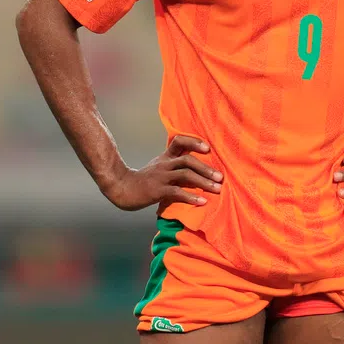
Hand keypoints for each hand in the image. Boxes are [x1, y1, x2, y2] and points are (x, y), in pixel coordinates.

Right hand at [101, 136, 222, 211]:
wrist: (123, 189)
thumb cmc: (144, 180)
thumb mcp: (159, 167)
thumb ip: (174, 164)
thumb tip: (197, 168)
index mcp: (165, 157)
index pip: (179, 141)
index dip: (194, 142)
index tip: (208, 148)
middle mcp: (164, 164)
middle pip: (188, 160)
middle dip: (206, 168)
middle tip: (220, 177)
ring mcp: (161, 177)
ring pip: (186, 175)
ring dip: (203, 182)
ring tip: (217, 189)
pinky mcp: (158, 191)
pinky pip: (177, 192)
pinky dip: (191, 197)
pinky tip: (202, 202)